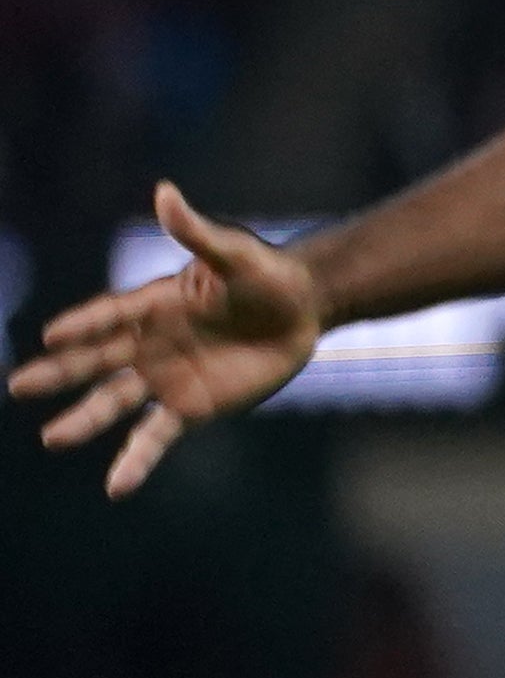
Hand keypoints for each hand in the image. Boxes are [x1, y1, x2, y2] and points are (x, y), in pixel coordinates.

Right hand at [12, 181, 324, 494]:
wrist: (304, 311)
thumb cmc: (269, 275)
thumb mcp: (236, 253)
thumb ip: (197, 232)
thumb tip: (164, 191)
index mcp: (155, 304)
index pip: (110, 315)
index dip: (84, 324)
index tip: (50, 335)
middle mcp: (149, 343)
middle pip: (95, 361)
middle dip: (58, 374)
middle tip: (19, 385)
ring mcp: (165, 377)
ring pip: (115, 402)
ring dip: (86, 420)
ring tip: (53, 438)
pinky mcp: (190, 407)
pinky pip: (155, 436)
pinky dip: (136, 460)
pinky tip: (116, 486)